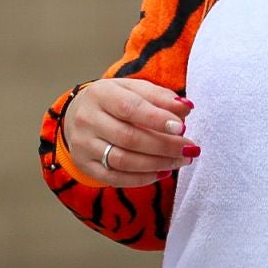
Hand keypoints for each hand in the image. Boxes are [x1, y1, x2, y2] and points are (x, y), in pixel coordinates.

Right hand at [63, 77, 198, 185]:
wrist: (78, 114)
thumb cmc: (115, 100)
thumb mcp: (135, 89)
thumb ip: (160, 97)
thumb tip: (186, 109)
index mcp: (101, 94)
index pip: (129, 108)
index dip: (157, 119)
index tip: (181, 127)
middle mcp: (87, 120)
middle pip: (128, 137)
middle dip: (164, 145)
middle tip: (189, 148)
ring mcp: (83, 145)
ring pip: (122, 160)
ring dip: (157, 163)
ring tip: (181, 160)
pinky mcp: (85, 165)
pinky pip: (114, 178)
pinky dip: (142, 178)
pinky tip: (162, 172)